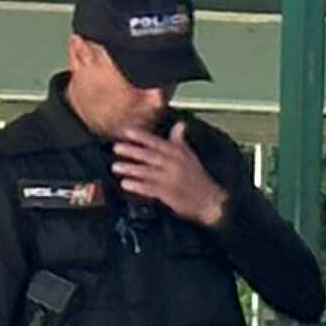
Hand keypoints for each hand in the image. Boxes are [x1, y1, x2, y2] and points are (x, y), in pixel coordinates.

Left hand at [110, 127, 228, 229]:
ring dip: (130, 169)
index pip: (157, 142)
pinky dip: (137, 186)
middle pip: (149, 156)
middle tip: (116, 147)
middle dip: (132, 151)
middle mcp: (173, 164)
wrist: (210, 201)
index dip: (142, 137)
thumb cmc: (198, 178)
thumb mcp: (191, 156)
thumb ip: (180, 141)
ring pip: (147, 172)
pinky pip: (150, 189)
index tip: (127, 131)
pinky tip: (126, 184)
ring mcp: (170, 180)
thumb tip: (180, 124)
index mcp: (178, 154)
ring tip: (115, 166)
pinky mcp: (168, 194)